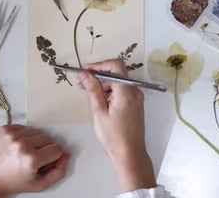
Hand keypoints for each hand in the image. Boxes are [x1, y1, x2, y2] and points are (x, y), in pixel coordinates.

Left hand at [0, 125, 70, 197]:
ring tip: (24, 153)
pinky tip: (18, 146)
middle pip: (48, 139)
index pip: (57, 148)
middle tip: (33, 159)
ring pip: (37, 132)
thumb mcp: (39, 185)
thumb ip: (58, 171)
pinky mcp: (5, 129)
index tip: (44, 162)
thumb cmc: (10, 183)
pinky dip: (24, 136)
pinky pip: (25, 127)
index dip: (53, 157)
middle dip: (44, 149)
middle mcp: (22, 144)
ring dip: (35, 141)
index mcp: (32, 159)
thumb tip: (66, 156)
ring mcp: (12, 135)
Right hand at [78, 59, 155, 192]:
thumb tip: (86, 75)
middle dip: (98, 74)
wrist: (130, 153)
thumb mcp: (99, 112)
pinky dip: (110, 90)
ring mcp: (136, 97)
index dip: (100, 65)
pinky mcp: (135, 103)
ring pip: (118, 81)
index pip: (116, 65)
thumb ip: (93, 90)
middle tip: (82, 81)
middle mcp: (134, 91)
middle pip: (116, 72)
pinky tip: (99, 98)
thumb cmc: (114, 137)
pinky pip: (122, 90)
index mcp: (126, 92)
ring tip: (87, 91)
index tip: (87, 70)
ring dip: (103, 83)